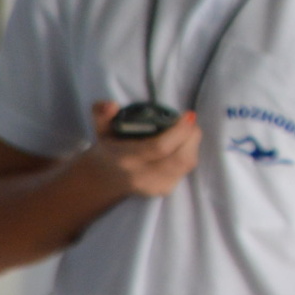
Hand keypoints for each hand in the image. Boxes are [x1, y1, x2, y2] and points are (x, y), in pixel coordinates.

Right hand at [85, 101, 201, 197]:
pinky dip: (189, 153)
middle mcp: (141, 176)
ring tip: (189, 130)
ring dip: (193, 144)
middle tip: (190, 120)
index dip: (179, 131)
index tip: (188, 115)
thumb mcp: (101, 127)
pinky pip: (185, 170)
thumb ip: (102, 113)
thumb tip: (111, 105)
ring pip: (186, 164)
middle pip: (180, 158)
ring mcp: (154, 186)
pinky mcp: (164, 190)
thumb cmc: (110, 147)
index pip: (159, 147)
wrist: (106, 177)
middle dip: (191, 136)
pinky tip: (183, 144)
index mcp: (126, 158)